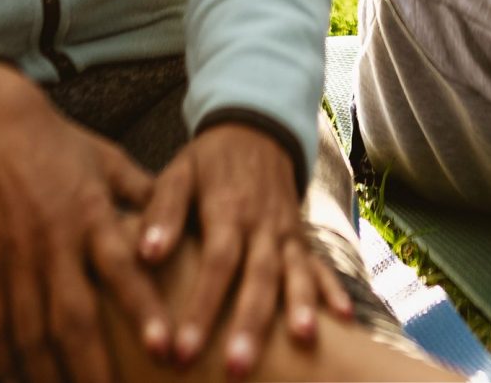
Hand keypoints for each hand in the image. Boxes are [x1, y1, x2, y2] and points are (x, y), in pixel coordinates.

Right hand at [0, 67, 161, 382]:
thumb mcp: (108, 160)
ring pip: (31, 331)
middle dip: (94, 367)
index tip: (165, 348)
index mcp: (90, 213)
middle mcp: (52, 242)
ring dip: (49, 375)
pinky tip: (18, 381)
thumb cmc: (57, 143)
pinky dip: (5, 357)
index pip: (122, 269)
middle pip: (73, 317)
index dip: (143, 311)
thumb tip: (185, 221)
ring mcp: (14, 258)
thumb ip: (146, 196)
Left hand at [136, 124, 349, 380]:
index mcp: (228, 210)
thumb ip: (162, 211)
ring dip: (300, 306)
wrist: (255, 131)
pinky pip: (320, 263)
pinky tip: (345, 317)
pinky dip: (333, 288)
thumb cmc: (208, 162)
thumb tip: (146, 254)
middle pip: (259, 277)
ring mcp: (287, 232)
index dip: (202, 307)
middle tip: (237, 367)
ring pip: (295, 272)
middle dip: (250, 324)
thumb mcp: (179, 172)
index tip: (182, 349)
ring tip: (303, 339)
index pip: (216, 263)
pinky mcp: (302, 237)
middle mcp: (262, 225)